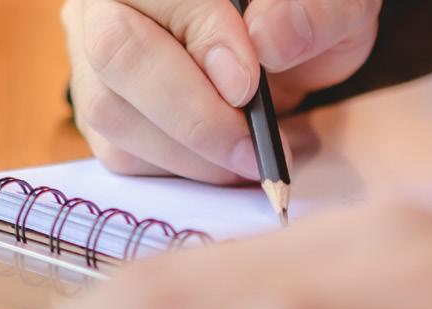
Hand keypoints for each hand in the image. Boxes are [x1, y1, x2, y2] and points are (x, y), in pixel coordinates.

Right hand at [61, 0, 381, 183]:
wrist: (289, 44)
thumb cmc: (303, 16)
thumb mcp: (336, 5)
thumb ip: (314, 11)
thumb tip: (268, 40)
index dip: (208, 43)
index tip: (251, 88)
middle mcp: (111, 1)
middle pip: (117, 55)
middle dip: (191, 116)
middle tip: (251, 150)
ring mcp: (95, 52)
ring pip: (111, 112)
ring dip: (188, 154)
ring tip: (250, 159)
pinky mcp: (103, 105)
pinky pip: (120, 150)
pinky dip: (177, 169)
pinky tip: (225, 163)